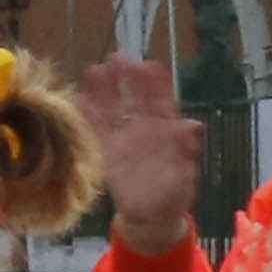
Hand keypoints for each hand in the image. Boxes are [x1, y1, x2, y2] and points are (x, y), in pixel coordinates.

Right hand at [84, 55, 203, 252]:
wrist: (154, 215)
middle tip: (117, 57)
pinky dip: (88, 116)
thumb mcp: (185, 170)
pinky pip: (96, 131)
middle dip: (126, 78)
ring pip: (113, 109)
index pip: (160, 101)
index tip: (149, 64)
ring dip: (104, 90)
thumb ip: (185, 148)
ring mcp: (124, 139)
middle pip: (134, 98)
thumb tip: (191, 126)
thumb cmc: (174, 191)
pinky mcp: (107, 152)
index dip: (155, 83)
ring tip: (95, 69)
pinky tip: (80, 100)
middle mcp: (144, 128)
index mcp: (166, 130)